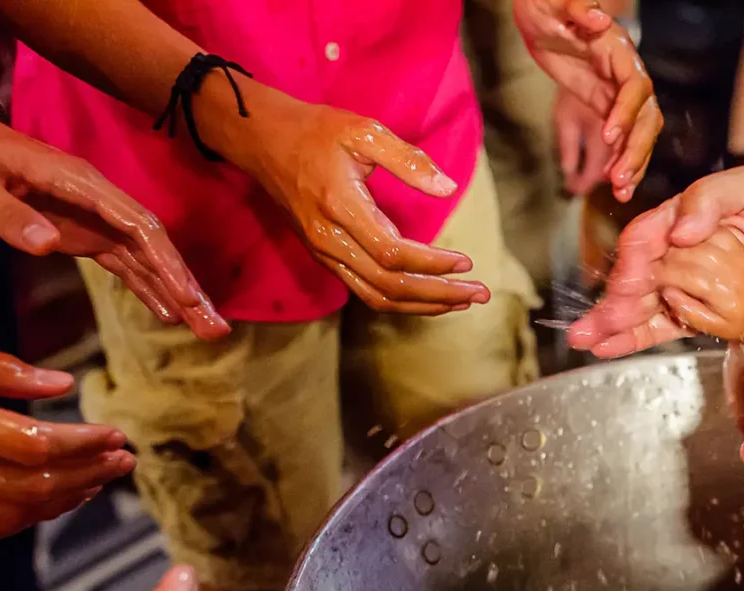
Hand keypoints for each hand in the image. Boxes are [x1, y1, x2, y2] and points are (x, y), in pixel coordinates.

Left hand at [0, 106, 227, 339]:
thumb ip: (8, 213)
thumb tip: (48, 245)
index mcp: (78, 182)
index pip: (137, 225)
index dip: (167, 263)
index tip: (188, 298)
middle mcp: (97, 201)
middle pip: (155, 246)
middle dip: (187, 286)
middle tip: (217, 328)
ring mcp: (92, 218)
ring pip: (146, 259)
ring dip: (177, 294)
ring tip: (207, 331)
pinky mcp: (81, 233)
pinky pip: (123, 264)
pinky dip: (147, 289)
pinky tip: (168, 316)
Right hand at [0, 346, 134, 546]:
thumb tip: (61, 384)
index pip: (34, 446)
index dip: (84, 444)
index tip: (117, 435)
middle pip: (33, 485)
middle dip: (88, 474)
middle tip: (124, 459)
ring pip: (15, 514)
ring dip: (68, 499)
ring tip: (102, 479)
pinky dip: (33, 516)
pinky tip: (61, 498)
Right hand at [227, 93, 489, 315]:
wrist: (263, 140)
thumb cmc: (316, 132)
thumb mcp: (363, 132)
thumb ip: (407, 160)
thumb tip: (448, 188)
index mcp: (341, 208)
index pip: (393, 254)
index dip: (432, 264)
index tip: (466, 262)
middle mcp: (330, 240)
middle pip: (390, 286)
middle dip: (439, 294)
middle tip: (480, 294)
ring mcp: (325, 253)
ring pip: (378, 297)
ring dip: (424, 305)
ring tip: (462, 302)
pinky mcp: (326, 258)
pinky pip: (367, 292)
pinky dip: (402, 301)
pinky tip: (430, 296)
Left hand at [514, 0, 660, 200]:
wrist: (541, 15)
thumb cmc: (546, 5)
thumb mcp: (556, 4)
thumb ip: (578, 8)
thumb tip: (600, 17)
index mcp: (619, 51)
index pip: (636, 87)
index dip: (627, 112)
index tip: (609, 136)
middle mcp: (627, 76)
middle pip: (647, 118)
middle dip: (635, 149)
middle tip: (618, 177)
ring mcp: (620, 95)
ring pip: (639, 135)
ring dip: (633, 164)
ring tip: (621, 192)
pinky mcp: (608, 109)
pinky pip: (623, 142)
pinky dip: (621, 164)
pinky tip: (614, 188)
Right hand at [568, 166, 743, 356]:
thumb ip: (714, 197)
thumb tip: (680, 229)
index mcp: (681, 218)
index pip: (645, 239)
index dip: (632, 262)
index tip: (625, 283)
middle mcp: (675, 251)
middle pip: (634, 277)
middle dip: (611, 303)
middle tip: (590, 326)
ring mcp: (685, 283)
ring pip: (640, 305)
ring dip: (610, 323)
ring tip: (583, 340)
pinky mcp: (698, 311)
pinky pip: (661, 326)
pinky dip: (634, 339)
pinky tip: (607, 348)